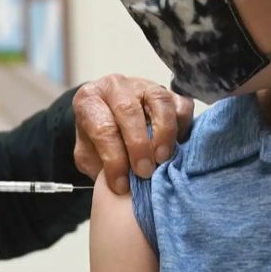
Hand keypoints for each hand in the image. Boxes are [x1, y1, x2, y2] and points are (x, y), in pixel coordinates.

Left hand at [73, 75, 193, 194]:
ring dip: (163, 133)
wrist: (114, 124)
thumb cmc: (99, 142)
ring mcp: (143, 86)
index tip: (121, 185)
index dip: (113, 160)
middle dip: (138, 145)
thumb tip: (121, 183)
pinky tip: (177, 146)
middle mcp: (115, 86)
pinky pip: (181, 105)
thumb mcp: (89, 155)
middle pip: (128, 110)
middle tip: (144, 172)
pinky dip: (182, 126)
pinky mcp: (168, 92)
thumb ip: (99, 165)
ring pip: (159, 101)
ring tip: (162, 159)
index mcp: (89, 100)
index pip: (102, 128)